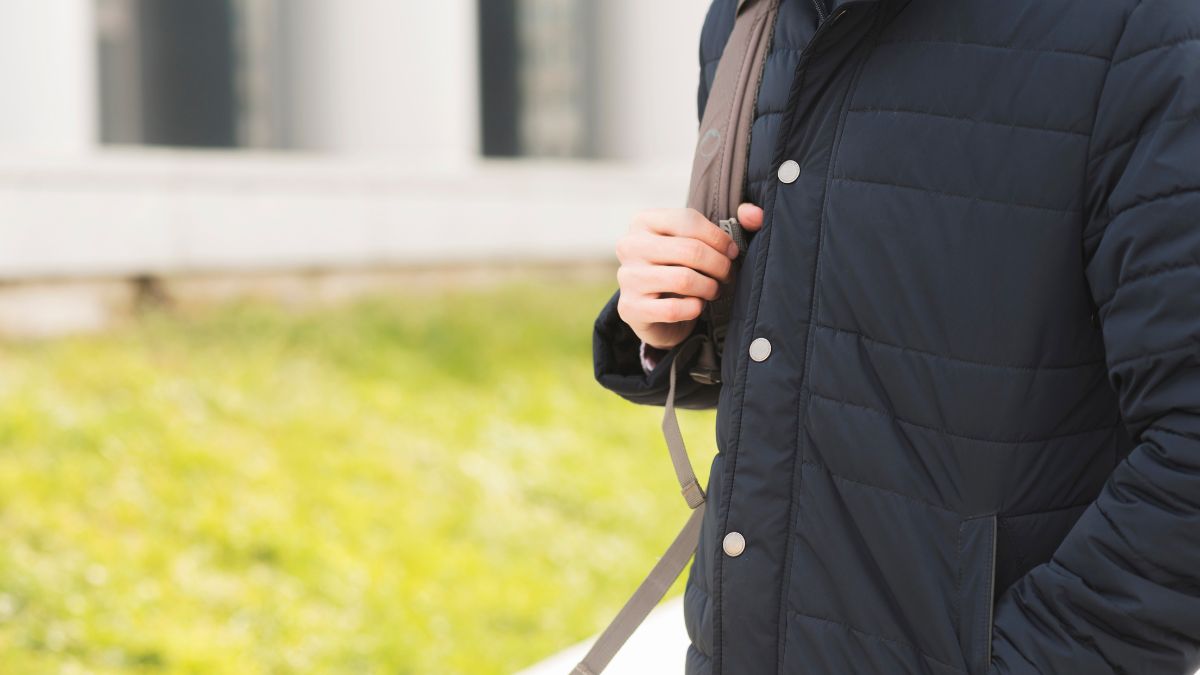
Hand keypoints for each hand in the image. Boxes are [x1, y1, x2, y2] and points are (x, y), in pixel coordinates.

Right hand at [615, 203, 764, 349]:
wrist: (654, 311)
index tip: (733, 252)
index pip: (688, 220)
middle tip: (728, 275)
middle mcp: (630, 245)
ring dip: (709, 288)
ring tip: (713, 290)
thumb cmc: (680, 268)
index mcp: (643, 221)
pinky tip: (697, 306)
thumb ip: (732, 223)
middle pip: (690, 250)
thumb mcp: (699, 242)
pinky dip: (694, 308)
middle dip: (719, 265)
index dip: (719, 238)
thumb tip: (756, 214)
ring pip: (684, 280)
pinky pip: (673, 309)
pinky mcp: (630, 308)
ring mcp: (627, 277)